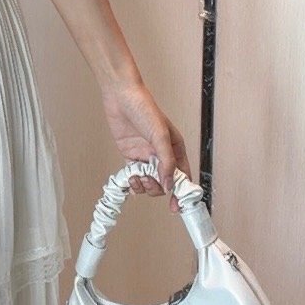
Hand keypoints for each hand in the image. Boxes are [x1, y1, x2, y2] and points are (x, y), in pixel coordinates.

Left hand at [99, 79, 192, 213]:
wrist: (121, 97)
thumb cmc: (145, 109)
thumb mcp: (160, 135)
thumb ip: (166, 161)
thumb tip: (169, 185)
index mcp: (175, 148)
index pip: (183, 176)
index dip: (181, 193)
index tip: (177, 207)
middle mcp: (162, 154)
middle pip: (165, 182)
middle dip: (158, 188)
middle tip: (150, 183)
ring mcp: (146, 156)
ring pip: (149, 182)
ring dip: (144, 186)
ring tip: (138, 180)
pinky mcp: (131, 155)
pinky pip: (135, 176)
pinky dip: (133, 182)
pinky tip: (131, 180)